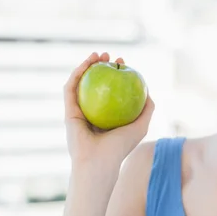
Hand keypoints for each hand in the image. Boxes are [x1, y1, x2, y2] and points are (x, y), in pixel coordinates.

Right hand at [63, 52, 154, 172]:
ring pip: (81, 82)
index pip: (110, 90)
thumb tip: (149, 91)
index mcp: (106, 115)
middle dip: (101, 66)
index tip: (124, 64)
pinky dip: (78, 73)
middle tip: (111, 56)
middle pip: (95, 83)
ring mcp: (78, 111)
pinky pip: (72, 88)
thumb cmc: (121, 147)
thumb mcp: (141, 126)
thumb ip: (147, 110)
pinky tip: (88, 63)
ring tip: (99, 54)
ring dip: (88, 65)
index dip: (116, 75)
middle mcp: (91, 112)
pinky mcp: (68, 111)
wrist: (99, 161)